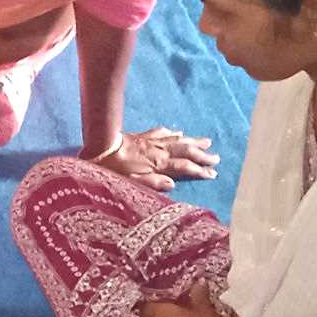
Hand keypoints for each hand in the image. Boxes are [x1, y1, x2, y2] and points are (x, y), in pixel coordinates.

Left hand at [88, 127, 217, 189]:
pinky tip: (179, 132)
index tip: (213, 173)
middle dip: (202, 155)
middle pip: (186, 151)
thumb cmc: (112, 169)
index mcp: (158, 164)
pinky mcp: (143, 136)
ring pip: (178, 140)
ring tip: (207, 141)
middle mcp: (159, 151)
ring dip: (193, 142)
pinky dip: (173, 133)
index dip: (200, 170)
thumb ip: (152, 183)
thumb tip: (172, 185)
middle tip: (217, 157)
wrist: (99, 147)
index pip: (184, 167)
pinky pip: (162, 132)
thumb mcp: (131, 182)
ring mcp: (152, 141)